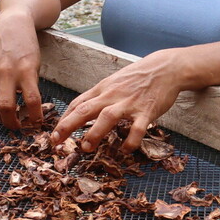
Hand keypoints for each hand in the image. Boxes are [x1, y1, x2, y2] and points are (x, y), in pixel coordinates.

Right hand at [0, 12, 43, 131]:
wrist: (12, 24)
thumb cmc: (28, 45)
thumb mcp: (35, 64)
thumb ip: (31, 84)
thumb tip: (29, 107)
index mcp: (26, 70)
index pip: (32, 101)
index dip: (35, 117)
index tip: (37, 124)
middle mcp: (8, 72)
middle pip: (6, 107)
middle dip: (11, 123)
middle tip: (17, 128)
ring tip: (4, 119)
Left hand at [51, 50, 183, 152]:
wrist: (165, 68)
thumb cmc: (137, 77)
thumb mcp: (113, 82)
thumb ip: (98, 97)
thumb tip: (80, 110)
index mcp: (102, 89)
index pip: (78, 104)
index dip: (64, 119)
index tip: (54, 134)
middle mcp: (112, 95)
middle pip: (85, 109)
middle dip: (68, 125)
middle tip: (56, 141)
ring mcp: (129, 103)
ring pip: (107, 117)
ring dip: (95, 132)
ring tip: (86, 147)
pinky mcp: (146, 111)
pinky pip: (137, 128)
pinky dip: (130, 141)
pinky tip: (125, 151)